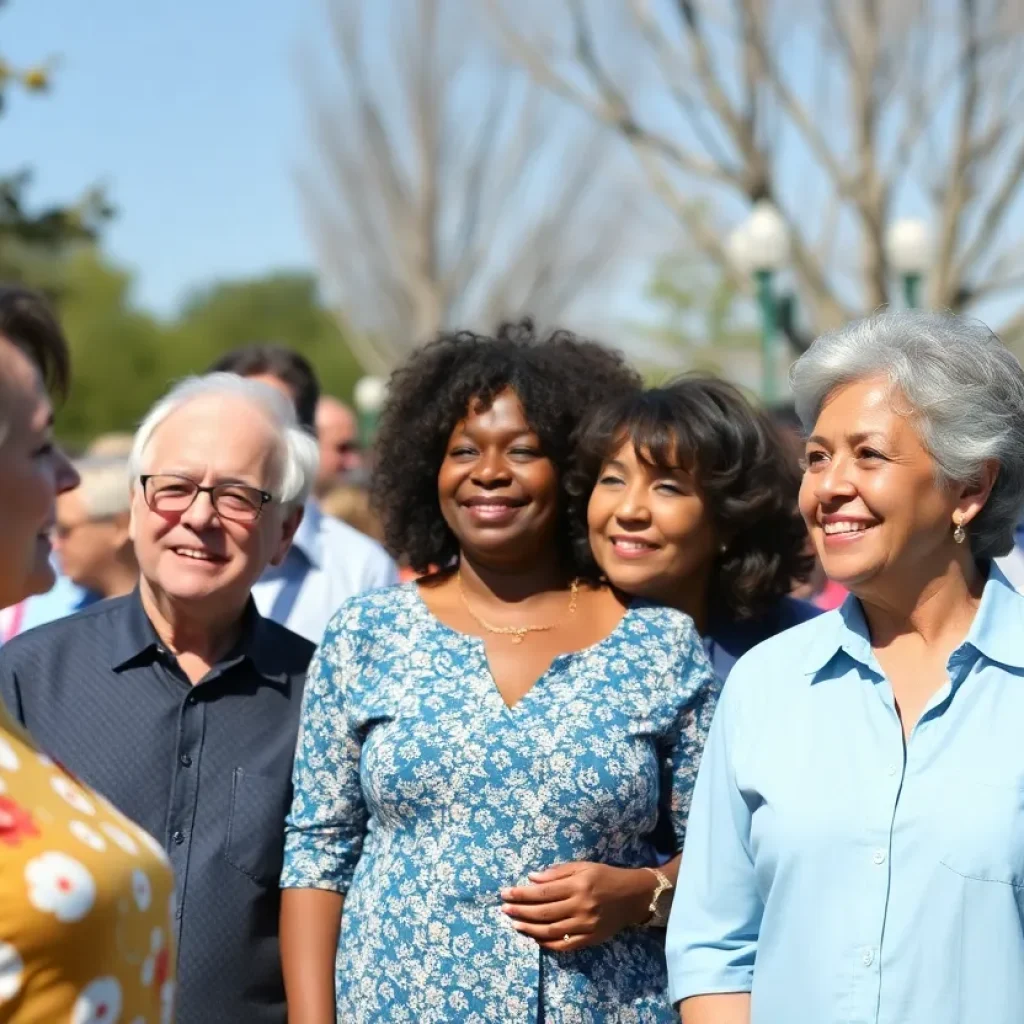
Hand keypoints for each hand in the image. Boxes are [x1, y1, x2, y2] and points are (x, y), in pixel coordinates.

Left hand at [500, 861, 652, 951]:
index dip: (522, 894)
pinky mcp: (590, 939)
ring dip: (529, 928)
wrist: (633, 897)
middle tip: (504, 909)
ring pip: (551, 931)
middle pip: (544, 912)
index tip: (505, 893)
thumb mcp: (583, 866)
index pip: (543, 891)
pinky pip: (564, 945)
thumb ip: (557, 872)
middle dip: (520, 911)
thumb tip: (532, 878)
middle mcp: (581, 906)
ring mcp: (585, 925)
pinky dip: (547, 943)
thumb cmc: (605, 876)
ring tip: (514, 924)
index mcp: (578, 885)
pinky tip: (535, 937)